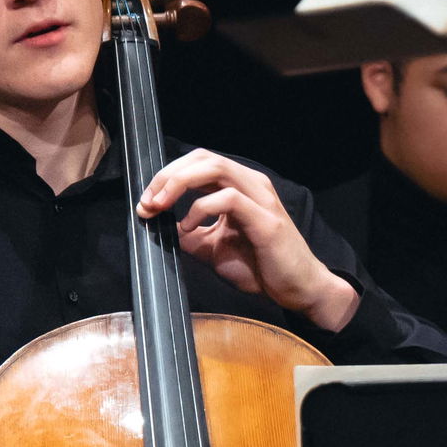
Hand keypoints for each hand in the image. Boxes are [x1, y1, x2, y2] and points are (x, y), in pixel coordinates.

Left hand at [142, 149, 354, 330]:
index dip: (168, 175)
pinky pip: (228, 199)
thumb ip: (190, 235)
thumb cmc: (262, 267)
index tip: (147, 200)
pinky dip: (201, 209)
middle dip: (168, 175)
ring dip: (179, 183)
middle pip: (203, 158)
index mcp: (240, 187)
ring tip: (160, 206)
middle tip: (147, 200)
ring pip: (216, 168)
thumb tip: (160, 228)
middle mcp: (251, 184)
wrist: (299, 289)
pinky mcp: (265, 220)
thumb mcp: (214, 249)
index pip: (199, 162)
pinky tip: (188, 228)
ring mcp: (260, 199)